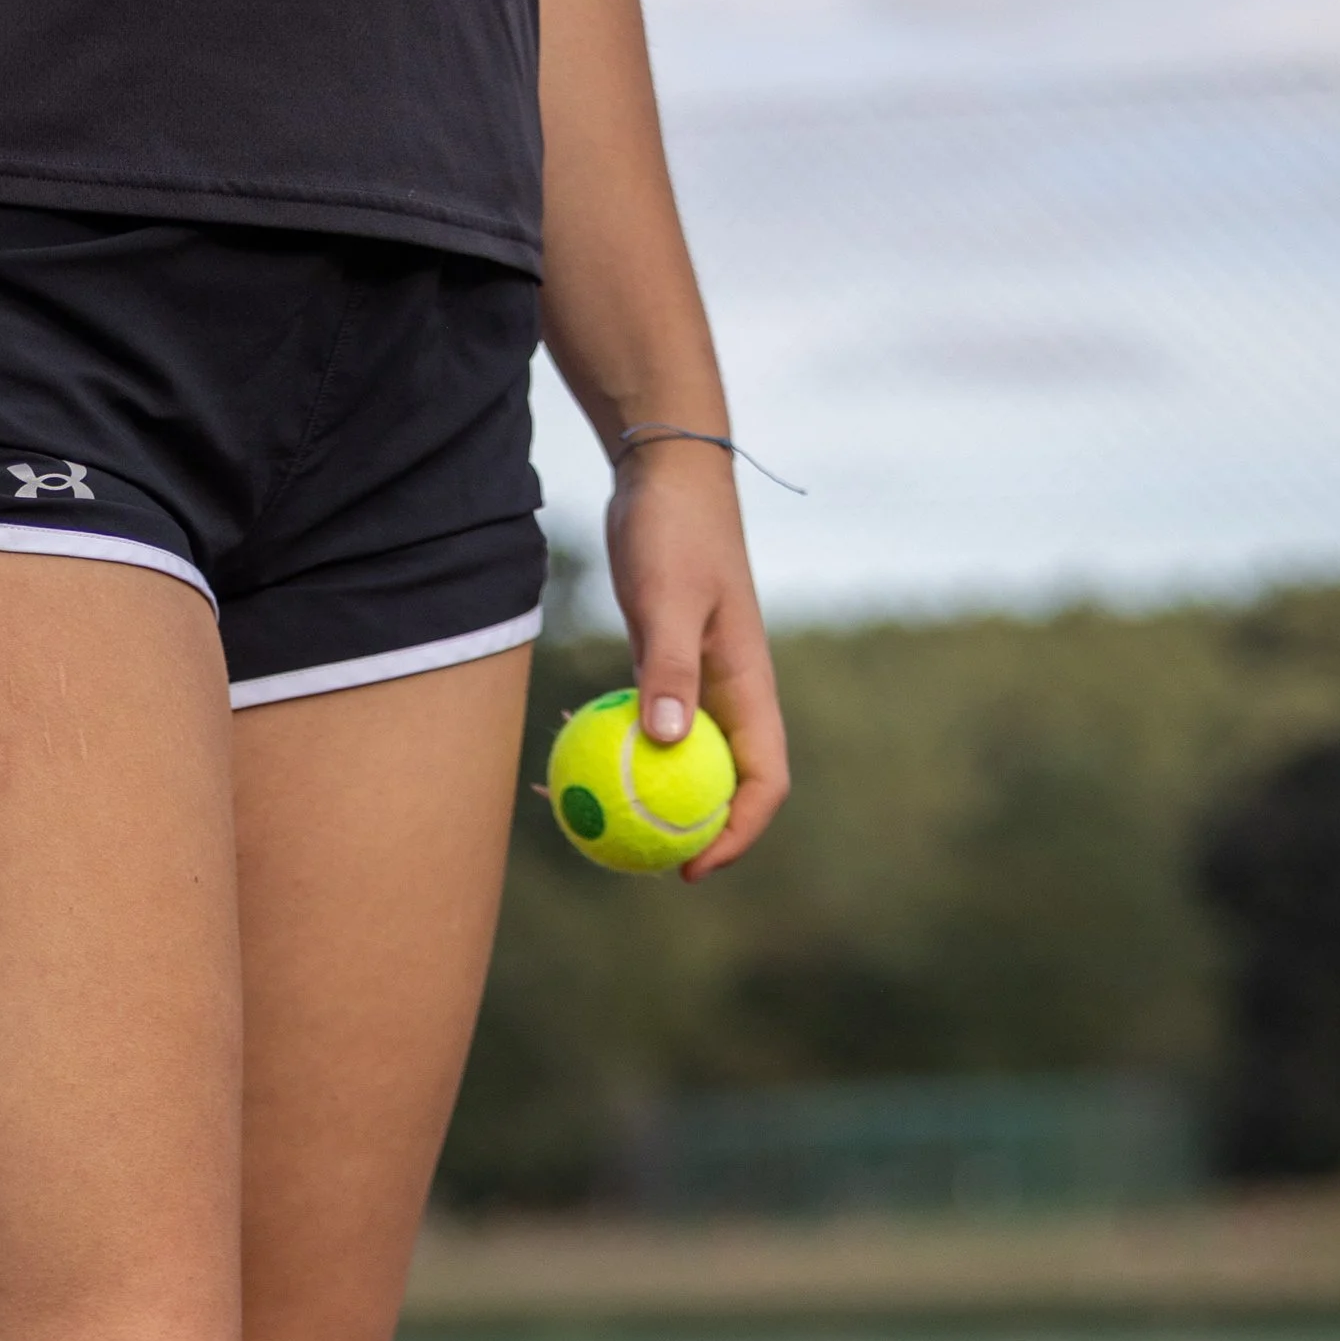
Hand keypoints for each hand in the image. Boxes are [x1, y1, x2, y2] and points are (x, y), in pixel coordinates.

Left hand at [603, 441, 788, 876]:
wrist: (664, 473)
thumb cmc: (675, 528)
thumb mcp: (670, 598)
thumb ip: (669, 668)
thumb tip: (666, 743)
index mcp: (750, 688)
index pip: (765, 782)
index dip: (738, 834)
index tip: (692, 866)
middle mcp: (730, 696)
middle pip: (724, 787)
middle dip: (691, 834)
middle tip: (640, 866)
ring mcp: (698, 685)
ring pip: (684, 764)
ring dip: (653, 800)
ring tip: (601, 831)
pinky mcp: (664, 669)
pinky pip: (649, 732)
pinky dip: (622, 757)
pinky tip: (574, 772)